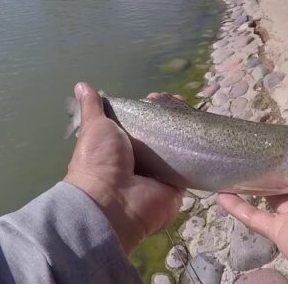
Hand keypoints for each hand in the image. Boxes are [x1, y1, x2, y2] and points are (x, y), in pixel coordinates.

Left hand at [64, 82, 182, 254]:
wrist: (112, 203)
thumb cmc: (99, 161)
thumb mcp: (95, 128)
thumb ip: (93, 108)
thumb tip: (82, 84)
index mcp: (119, 147)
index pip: (139, 123)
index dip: (150, 108)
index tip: (159, 97)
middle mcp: (140, 160)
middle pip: (160, 134)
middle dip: (170, 117)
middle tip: (180, 103)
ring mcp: (160, 174)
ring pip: (177, 149)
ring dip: (185, 132)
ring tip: (195, 113)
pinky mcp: (177, 186)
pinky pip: (191, 168)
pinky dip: (198, 154)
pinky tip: (205, 136)